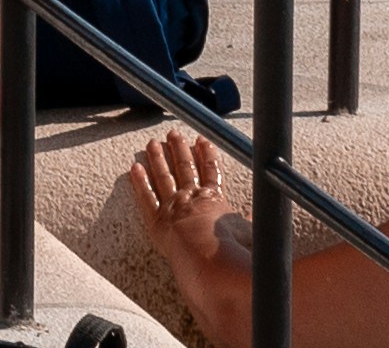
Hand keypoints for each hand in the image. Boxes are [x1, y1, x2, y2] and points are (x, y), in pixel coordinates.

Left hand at [127, 130, 248, 301]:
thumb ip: (248, 221)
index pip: (211, 172)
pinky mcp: (156, 219)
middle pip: (184, 168)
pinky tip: (135, 167)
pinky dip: (140, 181)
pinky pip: (146, 196)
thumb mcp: (246, 231)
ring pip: (163, 177)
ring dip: (158, 158)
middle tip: (174, 134)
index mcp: (213, 199)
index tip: (203, 141)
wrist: (205, 254)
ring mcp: (172, 206)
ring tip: (153, 143)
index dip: (207, 155)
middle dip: (179, 149)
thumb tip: (252, 213)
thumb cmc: (226, 246)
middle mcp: (191, 198)